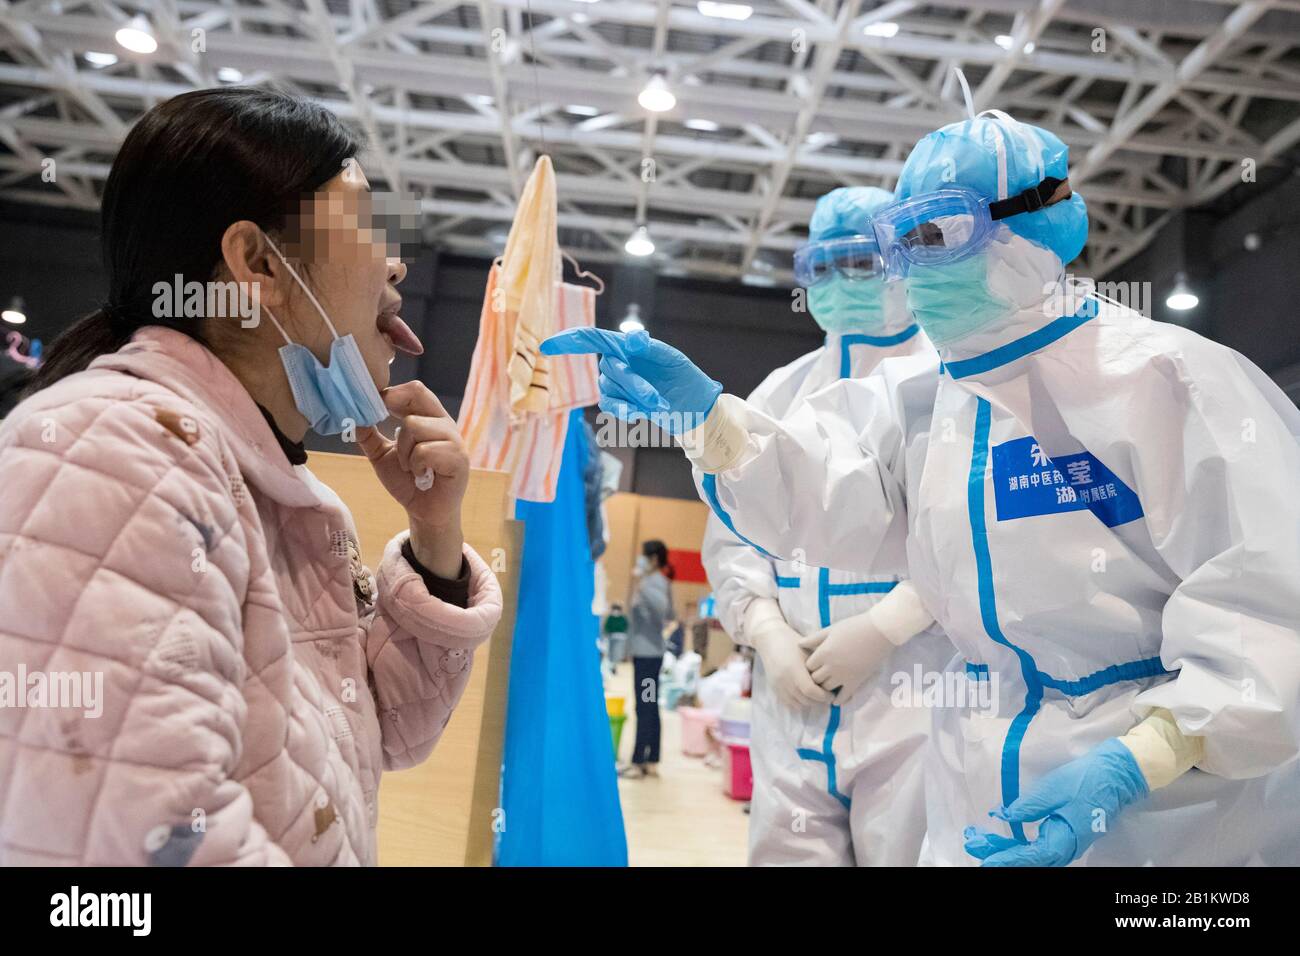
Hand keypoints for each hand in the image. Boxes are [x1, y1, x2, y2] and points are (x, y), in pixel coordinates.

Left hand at [356, 381, 467, 578]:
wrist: (424, 513)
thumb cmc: (408, 482)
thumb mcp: (382, 455)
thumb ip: (369, 435)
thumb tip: (350, 415)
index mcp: (429, 419)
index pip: (415, 389)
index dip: (392, 393)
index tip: (376, 407)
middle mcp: (444, 424)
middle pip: (417, 395)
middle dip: (394, 413)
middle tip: (392, 439)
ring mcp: (454, 441)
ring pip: (414, 426)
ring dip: (403, 451)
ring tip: (410, 467)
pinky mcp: (458, 460)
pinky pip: (425, 451)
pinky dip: (415, 465)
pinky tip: (421, 476)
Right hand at [540, 328, 721, 434]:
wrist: (694, 406)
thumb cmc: (684, 376)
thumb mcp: (671, 359)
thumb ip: (650, 348)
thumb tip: (632, 338)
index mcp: (628, 346)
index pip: (592, 339)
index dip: (568, 341)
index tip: (546, 346)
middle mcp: (618, 362)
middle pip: (608, 369)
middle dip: (632, 384)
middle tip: (656, 396)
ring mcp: (617, 385)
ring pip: (609, 390)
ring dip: (633, 399)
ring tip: (658, 404)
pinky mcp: (620, 404)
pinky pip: (609, 407)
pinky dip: (623, 411)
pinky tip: (638, 415)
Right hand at [746, 599, 830, 709]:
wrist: (770, 639)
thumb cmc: (792, 641)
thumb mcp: (808, 651)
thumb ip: (819, 666)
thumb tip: (835, 678)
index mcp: (794, 669)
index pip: (811, 691)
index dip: (824, 696)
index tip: (832, 694)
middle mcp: (785, 680)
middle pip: (806, 700)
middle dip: (819, 701)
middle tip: (828, 696)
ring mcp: (778, 686)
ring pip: (798, 704)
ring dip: (810, 703)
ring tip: (817, 696)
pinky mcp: (774, 688)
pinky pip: (789, 703)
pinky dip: (799, 703)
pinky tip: (806, 695)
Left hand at [797, 611, 895, 700]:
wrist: (878, 632)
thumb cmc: (853, 627)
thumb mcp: (831, 629)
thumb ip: (813, 639)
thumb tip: (799, 644)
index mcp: (824, 653)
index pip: (808, 667)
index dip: (809, 666)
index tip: (812, 665)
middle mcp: (831, 666)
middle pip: (815, 679)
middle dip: (815, 678)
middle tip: (817, 676)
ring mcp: (844, 676)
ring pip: (826, 689)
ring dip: (825, 687)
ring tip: (825, 686)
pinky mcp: (856, 682)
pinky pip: (843, 697)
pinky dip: (838, 700)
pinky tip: (835, 699)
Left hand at [963, 738, 1149, 866]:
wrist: (1115, 775)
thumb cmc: (1085, 780)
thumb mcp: (1053, 790)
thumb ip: (1028, 806)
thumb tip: (1003, 815)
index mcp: (1064, 839)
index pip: (1030, 856)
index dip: (1006, 858)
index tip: (984, 859)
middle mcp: (1066, 848)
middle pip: (1030, 859)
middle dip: (1001, 854)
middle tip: (973, 843)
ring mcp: (1068, 844)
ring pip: (1036, 856)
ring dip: (1010, 851)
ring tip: (984, 843)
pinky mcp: (1067, 835)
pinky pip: (1042, 849)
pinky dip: (1022, 847)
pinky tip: (1008, 842)